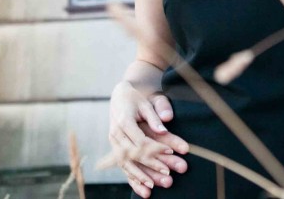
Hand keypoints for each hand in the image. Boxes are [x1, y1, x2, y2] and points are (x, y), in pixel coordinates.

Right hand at [109, 82, 188, 196]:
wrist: (119, 96)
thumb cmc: (136, 98)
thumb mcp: (147, 103)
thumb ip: (155, 116)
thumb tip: (164, 128)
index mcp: (124, 121)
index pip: (141, 140)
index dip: (155, 148)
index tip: (171, 152)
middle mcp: (116, 133)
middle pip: (133, 154)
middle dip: (150, 165)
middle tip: (167, 173)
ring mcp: (113, 142)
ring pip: (125, 163)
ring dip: (138, 175)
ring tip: (152, 187)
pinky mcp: (114, 148)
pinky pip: (121, 165)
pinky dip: (131, 176)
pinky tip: (141, 187)